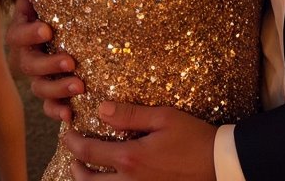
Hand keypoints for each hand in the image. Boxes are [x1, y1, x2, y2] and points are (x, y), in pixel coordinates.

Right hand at [6, 0, 82, 121]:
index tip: (48, 30)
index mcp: (25, 29)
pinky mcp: (50, 92)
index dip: (30, 33)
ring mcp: (37, 75)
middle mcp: (27, 53)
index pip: (18, 33)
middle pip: (28, 65)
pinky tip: (71, 114)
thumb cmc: (61, 4)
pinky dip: (58, 111)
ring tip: (79, 85)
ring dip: (58, 89)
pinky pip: (49, 106)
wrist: (71, 22)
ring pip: (39, 88)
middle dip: (49, 64)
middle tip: (71, 61)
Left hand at [64, 103, 216, 179]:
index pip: (90, 152)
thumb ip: (131, 114)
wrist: (217, 165)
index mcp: (130, 159)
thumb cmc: (193, 138)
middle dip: (75, 167)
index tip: (66, 133)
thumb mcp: (164, 118)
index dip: (73, 143)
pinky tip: (110, 178)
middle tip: (72, 154)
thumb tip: (101, 109)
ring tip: (85, 170)